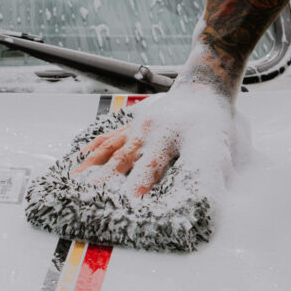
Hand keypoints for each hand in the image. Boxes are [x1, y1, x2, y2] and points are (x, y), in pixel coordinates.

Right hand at [72, 73, 237, 197]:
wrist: (203, 88)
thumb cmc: (212, 121)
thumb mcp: (215, 146)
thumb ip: (203, 172)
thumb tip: (198, 198)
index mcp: (167, 138)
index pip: (149, 168)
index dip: (138, 186)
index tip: (128, 202)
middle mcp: (147, 132)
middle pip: (121, 159)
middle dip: (105, 179)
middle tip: (88, 195)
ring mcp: (137, 126)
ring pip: (109, 147)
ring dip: (92, 164)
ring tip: (74, 179)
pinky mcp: (133, 124)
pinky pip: (109, 136)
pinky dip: (94, 147)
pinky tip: (81, 156)